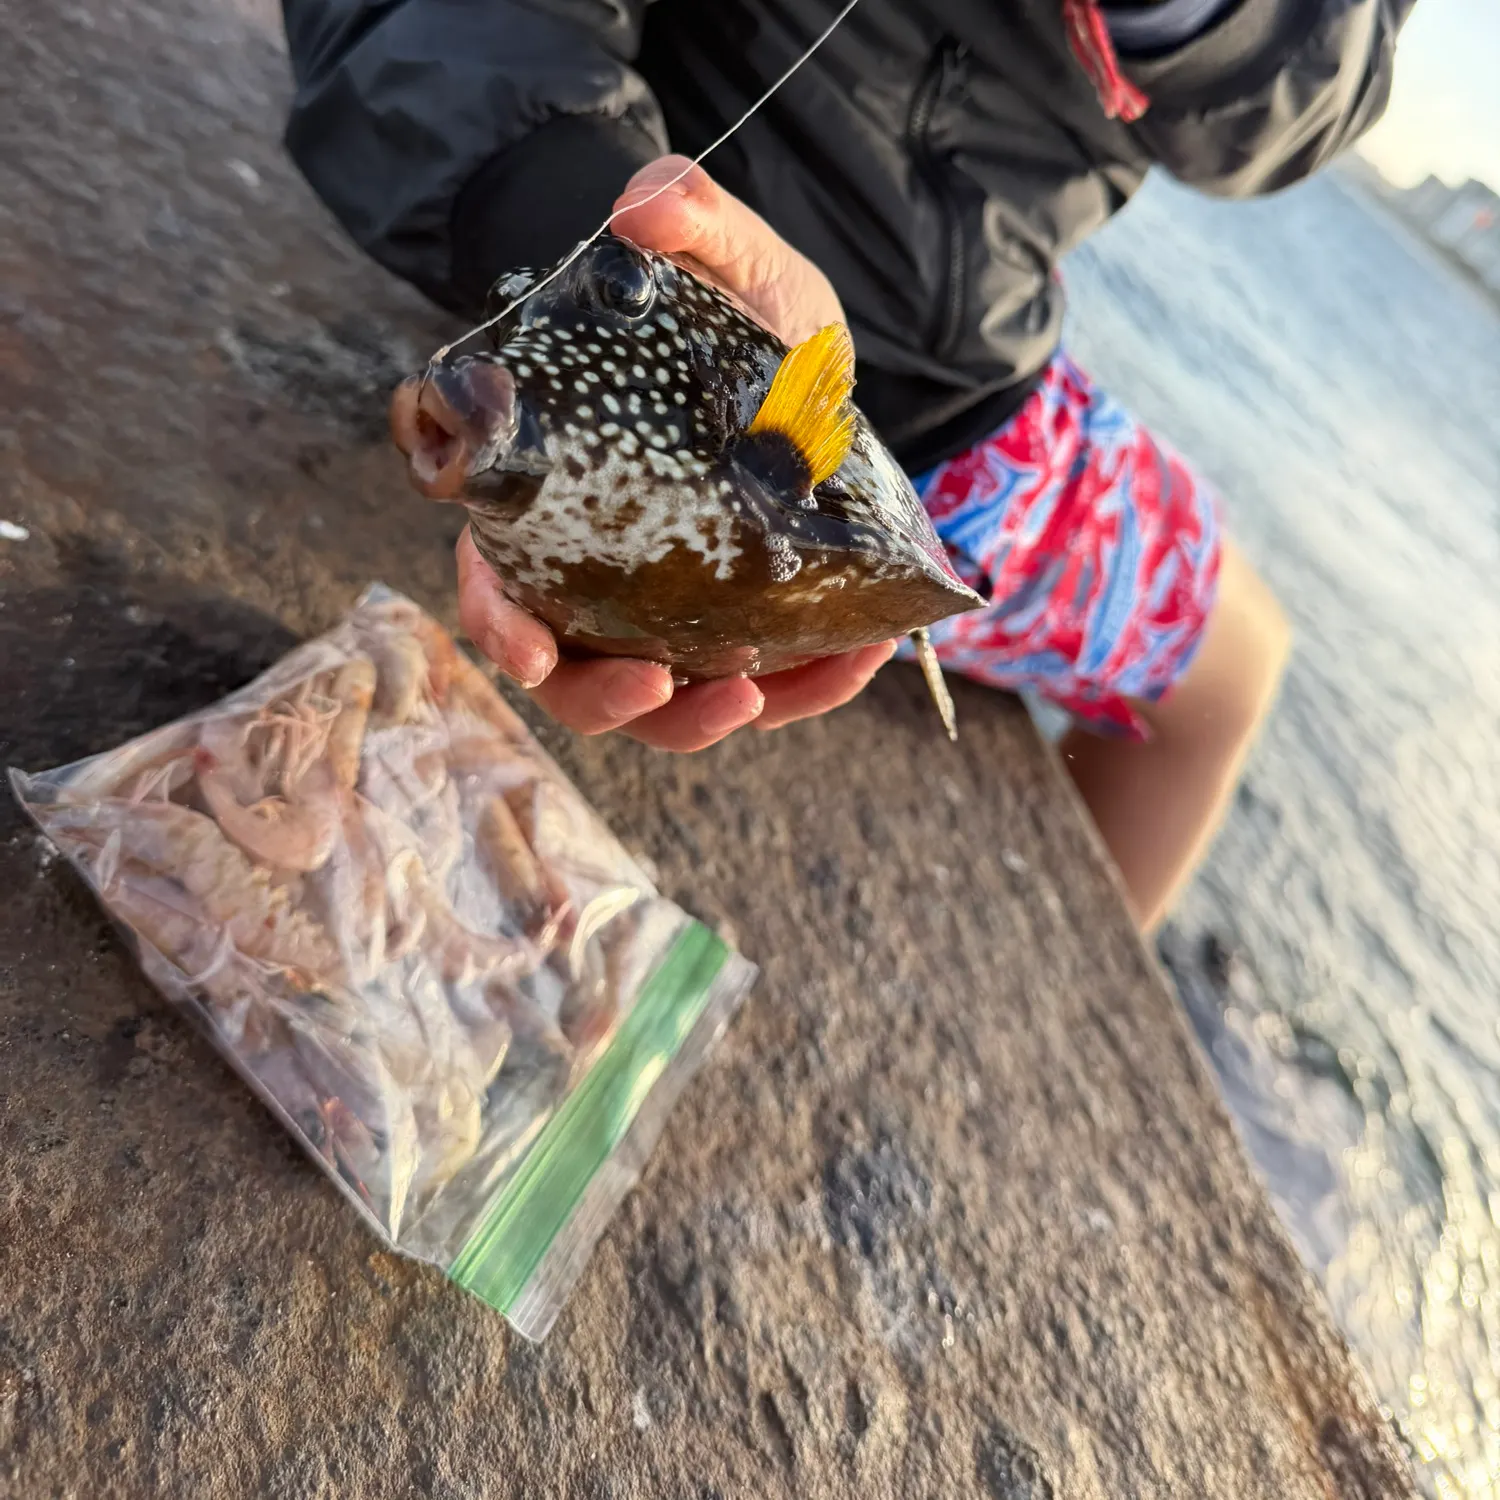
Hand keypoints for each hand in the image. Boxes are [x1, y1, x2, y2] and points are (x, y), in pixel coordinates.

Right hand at [454, 156, 897, 750]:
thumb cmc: (744, 314)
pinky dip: (806, 688)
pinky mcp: (750, 628)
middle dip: (604, 698)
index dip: (498, 625)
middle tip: (656, 682)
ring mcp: (675, 614)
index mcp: (558, 505)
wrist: (814, 356)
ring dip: (696, 720)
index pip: (496, 583)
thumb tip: (644, 207)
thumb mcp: (733, 260)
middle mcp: (602, 578)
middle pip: (572, 676)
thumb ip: (689, 218)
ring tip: (752, 692)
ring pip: (660, 706)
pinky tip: (856, 657)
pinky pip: (766, 683)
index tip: (527, 645)